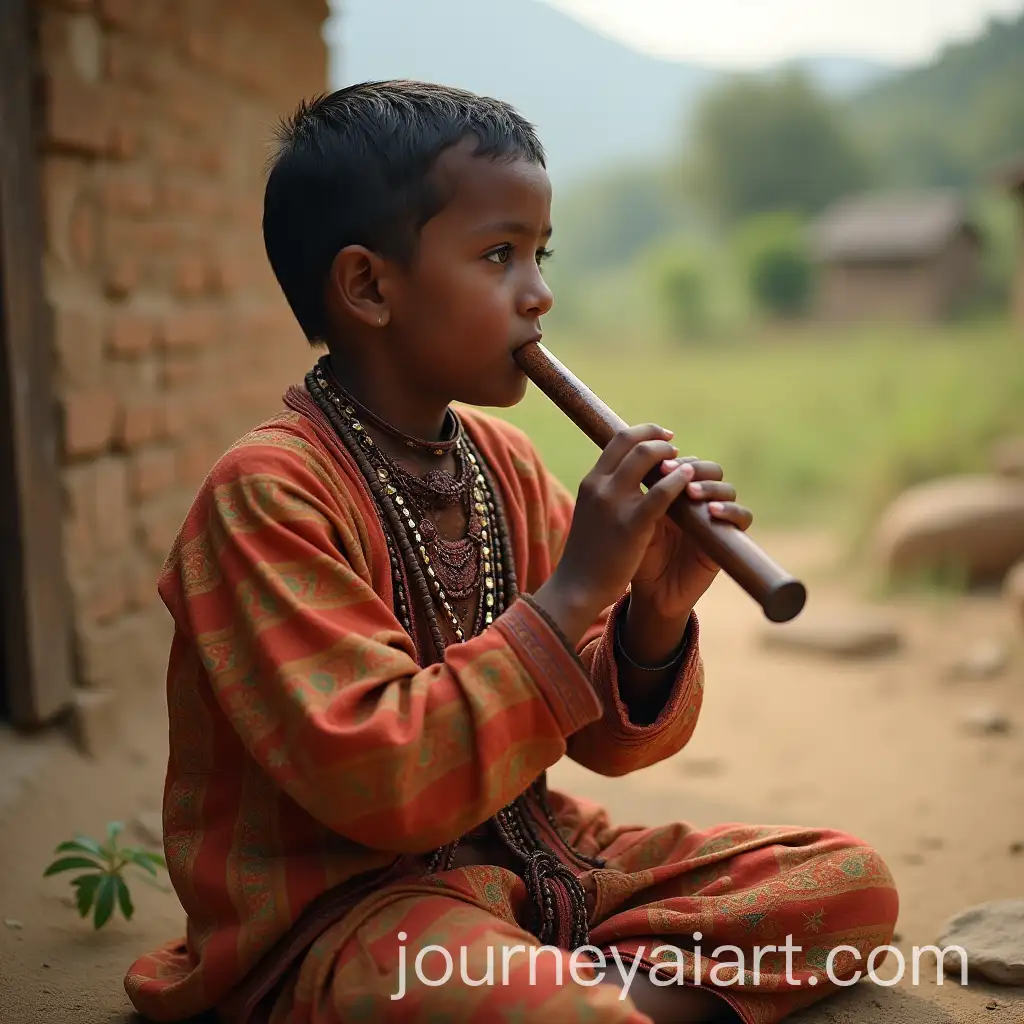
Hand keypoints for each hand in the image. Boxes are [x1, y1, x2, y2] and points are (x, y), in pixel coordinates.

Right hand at [531, 424, 697, 642]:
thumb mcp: (591, 514)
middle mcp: (599, 486)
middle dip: (659, 439)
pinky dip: (677, 480)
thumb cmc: (588, 554)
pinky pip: (660, 493)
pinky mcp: (632, 525)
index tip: (660, 437)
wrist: (578, 587)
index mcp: (591, 482)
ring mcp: (614, 504)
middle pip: (633, 442)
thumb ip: (605, 493)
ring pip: (646, 458)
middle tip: (675, 448)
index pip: (616, 439)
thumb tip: (624, 478)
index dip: (643, 432)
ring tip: (686, 465)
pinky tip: (689, 478)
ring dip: (670, 455)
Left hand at [629, 456, 752, 619]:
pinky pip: (743, 518)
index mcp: (675, 491)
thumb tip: (642, 460)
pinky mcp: (728, 538)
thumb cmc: (637, 555)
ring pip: (727, 489)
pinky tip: (713, 512)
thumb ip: (644, 494)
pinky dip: (732, 511)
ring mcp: (715, 518)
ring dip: (711, 486)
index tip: (659, 465)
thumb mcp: (636, 522)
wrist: (650, 592)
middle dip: (694, 467)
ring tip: (691, 493)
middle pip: (710, 469)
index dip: (676, 460)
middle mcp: (699, 501)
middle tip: (673, 472)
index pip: (685, 462)